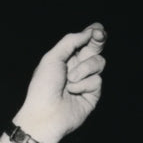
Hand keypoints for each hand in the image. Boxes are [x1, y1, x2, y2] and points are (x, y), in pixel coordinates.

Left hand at [12, 23, 106, 142]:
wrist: (45, 113)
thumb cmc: (43, 86)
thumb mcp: (52, 58)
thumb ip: (70, 42)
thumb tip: (89, 32)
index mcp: (64, 58)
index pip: (82, 42)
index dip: (91, 34)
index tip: (96, 28)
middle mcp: (76, 68)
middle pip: (95, 49)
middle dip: (97, 41)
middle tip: (98, 36)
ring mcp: (85, 81)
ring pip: (98, 63)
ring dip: (84, 69)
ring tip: (70, 79)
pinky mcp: (92, 94)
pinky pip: (97, 80)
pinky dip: (84, 84)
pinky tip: (73, 92)